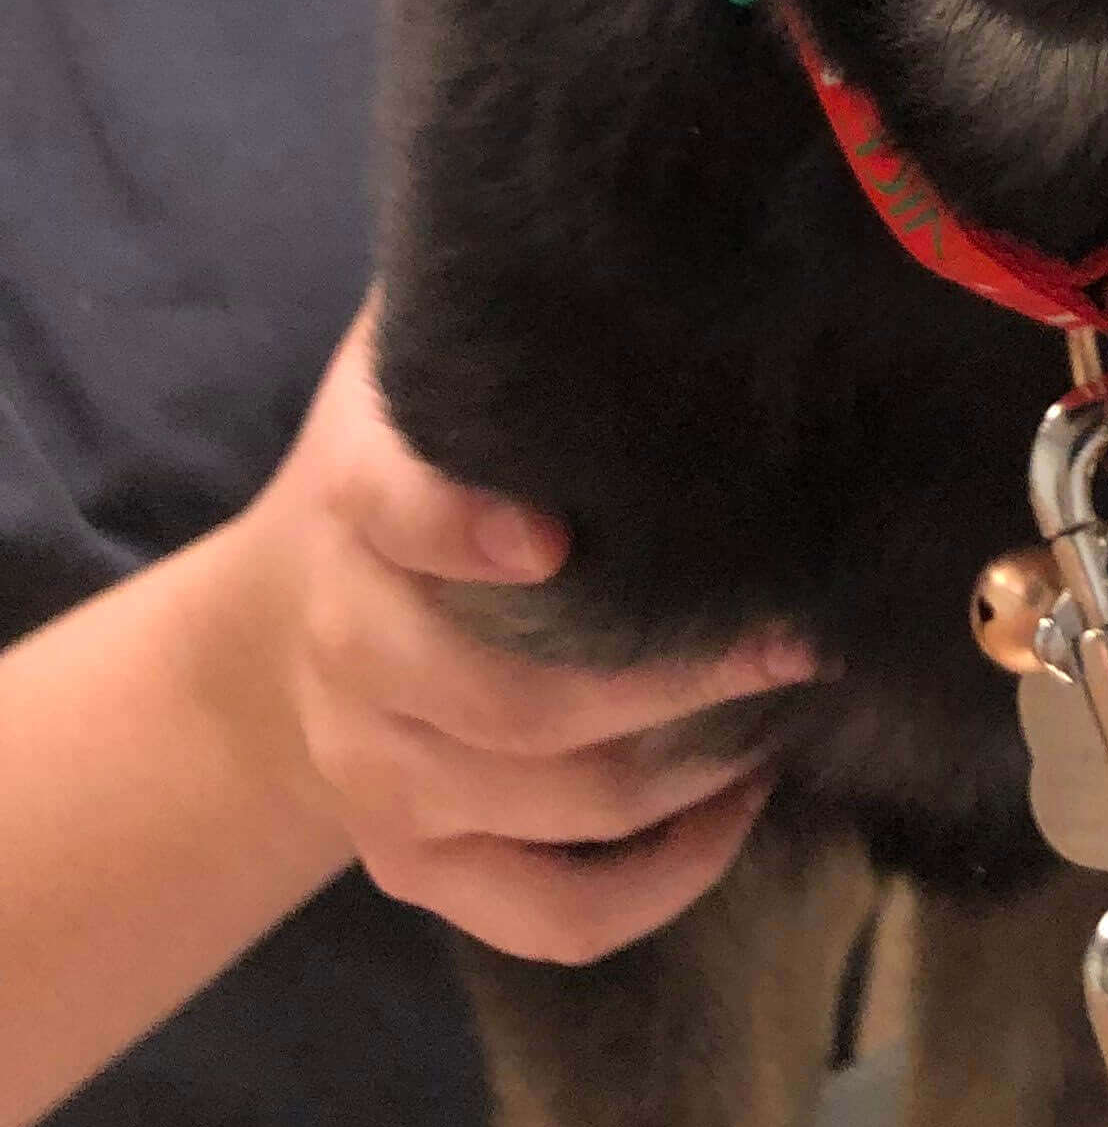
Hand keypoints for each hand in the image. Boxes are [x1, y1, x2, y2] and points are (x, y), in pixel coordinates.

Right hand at [235, 306, 822, 965]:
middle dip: (678, 673)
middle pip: (510, 701)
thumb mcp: (424, 359)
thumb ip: (499, 303)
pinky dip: (660, 884)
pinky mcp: (414, 868)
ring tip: (794, 700)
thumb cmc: (410, 455)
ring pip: (548, 809)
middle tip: (800, 627)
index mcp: (356, 502)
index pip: (391, 512)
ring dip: (694, 768)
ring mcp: (379, 775)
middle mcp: (354, 651)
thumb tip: (645, 209)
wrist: (287, 615)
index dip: (461, 529)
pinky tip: (740, 811)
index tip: (556, 538)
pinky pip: (550, 917)